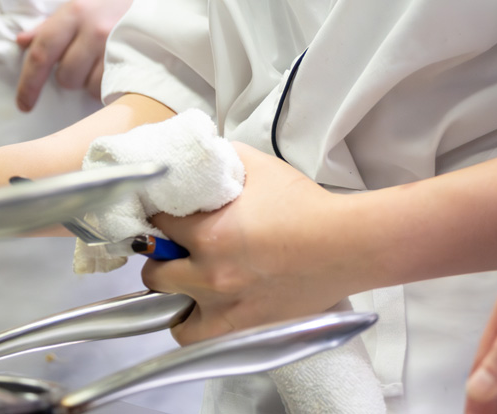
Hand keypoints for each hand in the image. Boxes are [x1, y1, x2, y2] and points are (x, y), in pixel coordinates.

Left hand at [15, 0, 149, 110]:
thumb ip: (55, 21)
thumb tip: (23, 41)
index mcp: (77, 10)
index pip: (42, 52)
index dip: (28, 83)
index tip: (24, 102)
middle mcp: (96, 29)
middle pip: (66, 76)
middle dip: (69, 75)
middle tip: (83, 59)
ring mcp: (120, 46)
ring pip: (90, 86)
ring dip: (92, 80)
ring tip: (105, 60)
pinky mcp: (139, 59)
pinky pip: (114, 86)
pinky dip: (112, 83)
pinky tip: (120, 66)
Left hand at [143, 144, 352, 342]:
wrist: (343, 245)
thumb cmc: (306, 207)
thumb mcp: (259, 166)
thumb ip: (222, 160)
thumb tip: (199, 159)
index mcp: (209, 232)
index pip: (158, 224)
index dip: (160, 217)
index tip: (167, 217)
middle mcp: (209, 273)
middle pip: (153, 269)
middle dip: (161, 256)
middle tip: (174, 249)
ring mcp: (223, 307)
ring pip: (166, 308)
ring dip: (171, 293)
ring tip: (185, 281)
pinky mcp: (239, 329)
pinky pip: (193, 337)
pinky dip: (190, 325)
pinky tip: (201, 309)